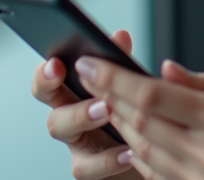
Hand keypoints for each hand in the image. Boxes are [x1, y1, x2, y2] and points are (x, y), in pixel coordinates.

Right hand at [30, 30, 142, 178]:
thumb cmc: (137, 117)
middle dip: (55, 91)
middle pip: (48, 102)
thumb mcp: (131, 87)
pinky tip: (129, 151)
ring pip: (61, 130)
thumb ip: (121, 64)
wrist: (157, 156)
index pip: (48, 78)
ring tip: (107, 109)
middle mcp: (70, 117)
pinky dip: (108, 159)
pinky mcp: (90, 168)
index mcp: (76, 93)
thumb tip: (120, 37)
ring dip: (81, 116)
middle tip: (78, 77)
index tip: (55, 63)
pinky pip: (87, 166)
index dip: (46, 72)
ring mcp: (77, 144)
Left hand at [76, 57, 203, 179]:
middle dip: (109, 97)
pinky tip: (133, 138)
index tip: (90, 62)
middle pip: (140, 123)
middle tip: (89, 76)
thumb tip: (166, 69)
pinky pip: (158, 177)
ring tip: (106, 102)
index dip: (115, 78)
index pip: (153, 94)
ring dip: (120, 126)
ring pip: (143, 152)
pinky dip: (140, 155)